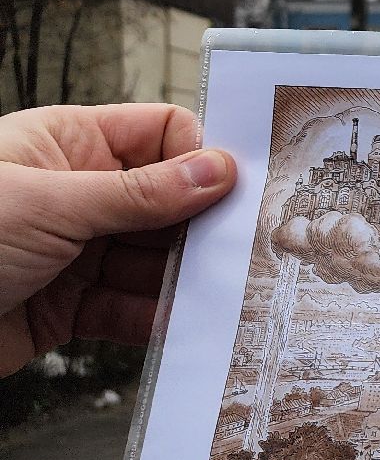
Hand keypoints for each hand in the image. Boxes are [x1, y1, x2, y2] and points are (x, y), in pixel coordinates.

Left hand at [0, 103, 236, 374]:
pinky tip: (184, 325)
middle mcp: (75, 192)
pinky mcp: (66, 305)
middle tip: (246, 249)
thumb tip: (219, 170)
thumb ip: (141, 194)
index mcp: (66, 143)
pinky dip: (157, 318)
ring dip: (186, 278)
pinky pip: (128, 307)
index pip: (160, 134)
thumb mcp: (52, 205)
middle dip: (202, 226)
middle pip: (166, 202)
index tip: (238, 190)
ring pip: (153, 259)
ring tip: (223, 294)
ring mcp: (72, 250)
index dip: (200, 158)